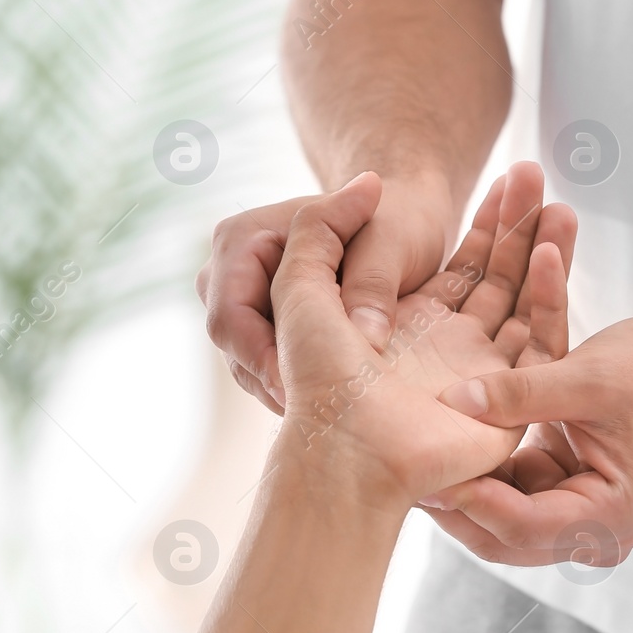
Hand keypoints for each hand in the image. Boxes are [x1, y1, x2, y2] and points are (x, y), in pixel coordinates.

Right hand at [197, 175, 453, 414]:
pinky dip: (295, 385)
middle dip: (274, 379)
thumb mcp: (392, 243)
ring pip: (247, 364)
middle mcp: (229, 271)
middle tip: (321, 414)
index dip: (261, 357)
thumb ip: (373, 285)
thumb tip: (365, 339)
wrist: (403, 218)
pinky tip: (333, 400)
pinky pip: (266, 368)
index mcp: (242, 239)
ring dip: (286, 387)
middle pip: (233, 345)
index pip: (230, 314)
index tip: (304, 389)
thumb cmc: (396, 220)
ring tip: (332, 412)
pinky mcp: (263, 327)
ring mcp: (243, 301)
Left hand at [269, 162, 575, 506]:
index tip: (510, 173)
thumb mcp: (300, 285)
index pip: (462, 265)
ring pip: (522, 302)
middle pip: (499, 277)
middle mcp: (448, 351)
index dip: (487, 221)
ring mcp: (481, 377)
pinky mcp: (506, 403)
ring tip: (559, 200)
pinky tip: (553, 251)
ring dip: (542, 251)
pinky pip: (538, 344)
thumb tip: (368, 182)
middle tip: (538, 173)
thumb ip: (322, 226)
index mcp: (407, 326)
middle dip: (520, 225)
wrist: (345, 450)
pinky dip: (549, 297)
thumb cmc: (316, 377)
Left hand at [417, 310, 632, 565]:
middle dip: (458, 504)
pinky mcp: (567, 490)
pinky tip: (451, 443)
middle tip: (404, 475)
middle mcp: (595, 530)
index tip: (428, 474)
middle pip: (505, 535)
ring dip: (466, 486)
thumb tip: (455, 403)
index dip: (472, 501)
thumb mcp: (588, 376)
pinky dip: (486, 468)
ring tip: (416, 458)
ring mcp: (580, 514)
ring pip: (501, 517)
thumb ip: (521, 391)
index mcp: (610, 516)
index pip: (523, 525)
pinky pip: (512, 491)